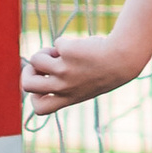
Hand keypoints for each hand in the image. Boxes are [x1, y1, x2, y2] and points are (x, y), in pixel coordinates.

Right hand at [22, 30, 138, 118]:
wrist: (123, 58)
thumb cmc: (104, 70)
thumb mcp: (83, 83)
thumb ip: (63, 81)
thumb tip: (37, 63)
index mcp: (68, 99)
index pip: (40, 110)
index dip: (35, 98)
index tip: (43, 86)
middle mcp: (64, 87)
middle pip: (27, 86)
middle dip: (27, 73)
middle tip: (40, 65)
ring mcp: (64, 70)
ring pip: (36, 60)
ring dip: (43, 53)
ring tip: (58, 51)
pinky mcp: (67, 53)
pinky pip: (57, 43)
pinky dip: (65, 42)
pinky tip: (79, 45)